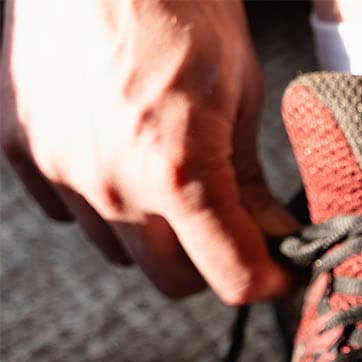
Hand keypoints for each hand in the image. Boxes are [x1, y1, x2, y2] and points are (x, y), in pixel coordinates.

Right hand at [0, 0, 294, 302]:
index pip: (232, 278)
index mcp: (181, 174)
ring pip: (119, 252)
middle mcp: (114, 185)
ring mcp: (62, 170)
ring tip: (174, 181)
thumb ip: (250, 177)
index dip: (268, 280)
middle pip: (172, 280)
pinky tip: (121, 156)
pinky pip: (67, 210)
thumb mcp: (239, 93)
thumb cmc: (181, 5)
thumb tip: (274, 231)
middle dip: (211, 263)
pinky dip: (99, 200)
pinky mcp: (22, 149)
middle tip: (234, 230)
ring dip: (153, 235)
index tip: (282, 270)